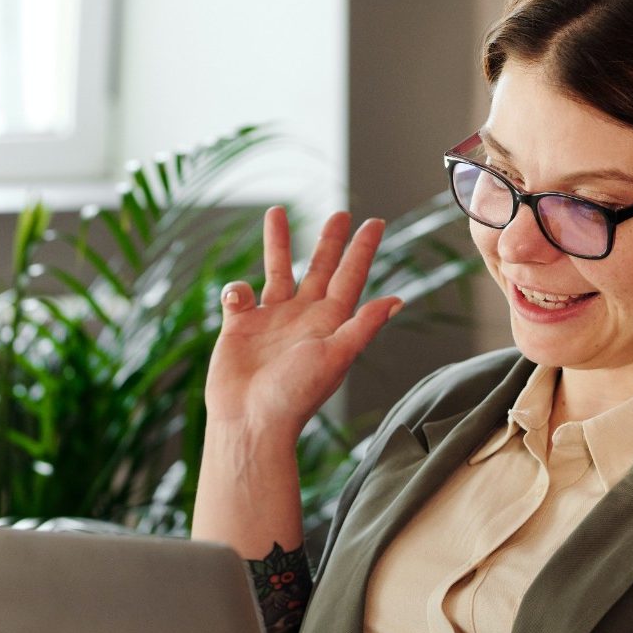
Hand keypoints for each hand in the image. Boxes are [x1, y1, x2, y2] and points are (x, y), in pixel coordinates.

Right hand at [205, 207, 402, 439]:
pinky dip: (236, 290)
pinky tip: (237, 300)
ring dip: (278, 244)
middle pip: (320, 269)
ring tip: (276, 212)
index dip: (363, 250)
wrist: (250, 420)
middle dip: (329, 241)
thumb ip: (362, 326)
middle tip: (341, 213)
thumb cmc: (295, 395)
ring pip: (277, 272)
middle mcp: (302, 317)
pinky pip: (238, 296)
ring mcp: (271, 320)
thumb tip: (396, 300)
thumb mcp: (335, 357)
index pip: (350, 277)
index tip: (375, 222)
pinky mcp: (240, 327)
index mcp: (329, 323)